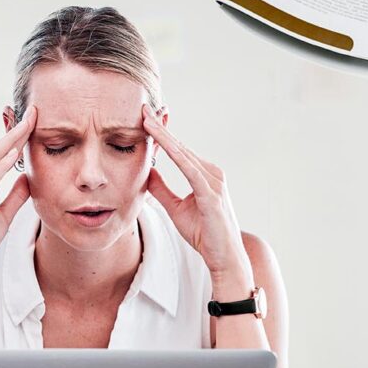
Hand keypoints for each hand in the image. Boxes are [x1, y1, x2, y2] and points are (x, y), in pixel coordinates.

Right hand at [0, 106, 37, 280]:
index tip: (32, 123)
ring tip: (28, 124)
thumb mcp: (4, 216)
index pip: (1, 156)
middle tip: (33, 112)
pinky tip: (14, 154)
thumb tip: (28, 178)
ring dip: (10, 140)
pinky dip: (1, 165)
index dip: (17, 138)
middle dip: (16, 130)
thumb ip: (15, 197)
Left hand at [141, 104, 253, 297]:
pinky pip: (190, 170)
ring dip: (165, 137)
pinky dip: (176, 155)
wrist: (224, 258)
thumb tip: (147, 172)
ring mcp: (214, 182)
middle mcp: (212, 173)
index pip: (178, 151)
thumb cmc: (204, 234)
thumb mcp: (176, 208)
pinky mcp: (212, 193)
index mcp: (204, 175)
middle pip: (181, 146)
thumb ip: (162, 189)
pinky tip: (163, 145)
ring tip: (146, 121)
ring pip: (184, 154)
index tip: (144, 118)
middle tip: (143, 109)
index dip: (161, 134)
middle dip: (161, 128)